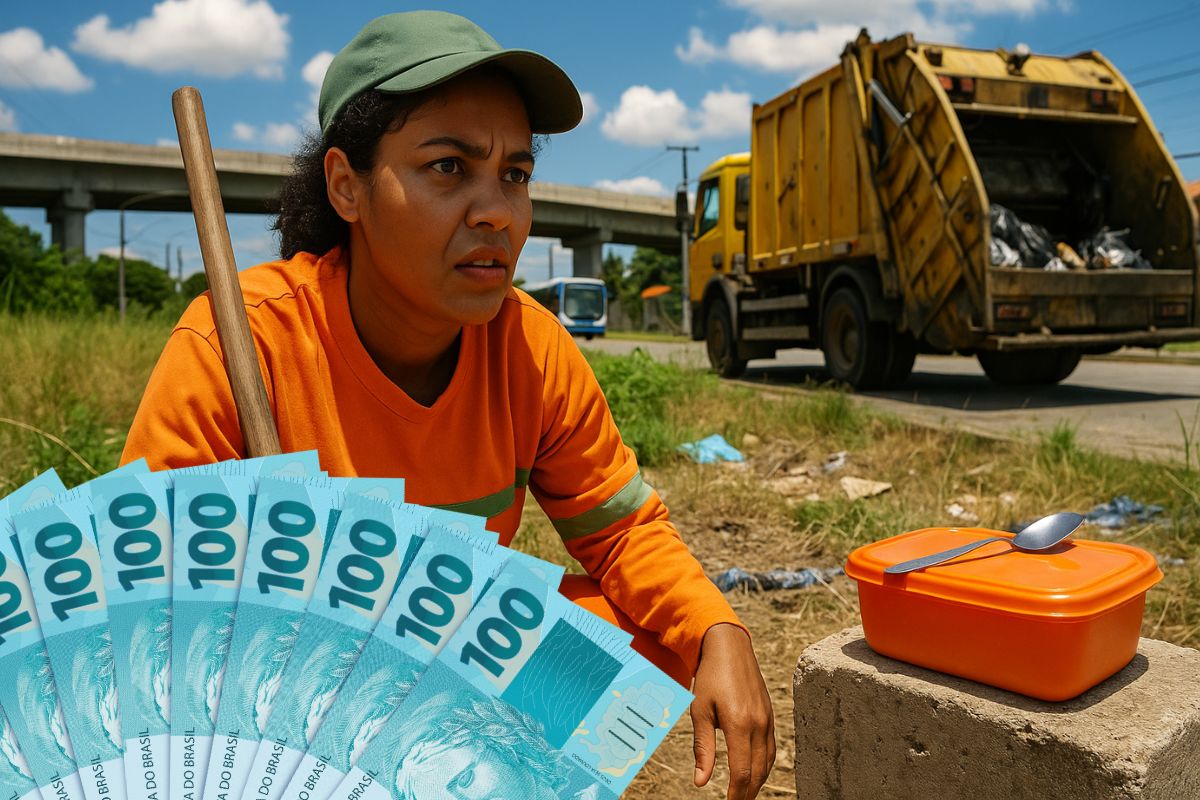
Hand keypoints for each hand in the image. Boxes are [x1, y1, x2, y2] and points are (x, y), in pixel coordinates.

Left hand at [691, 623, 774, 798]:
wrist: (729, 647)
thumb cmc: (710, 677)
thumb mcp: (700, 711)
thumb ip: (703, 748)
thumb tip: (700, 782)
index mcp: (740, 724)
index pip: (743, 772)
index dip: (736, 795)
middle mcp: (759, 724)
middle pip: (758, 771)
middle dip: (747, 793)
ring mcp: (768, 719)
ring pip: (768, 762)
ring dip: (758, 782)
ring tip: (744, 794)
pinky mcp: (770, 714)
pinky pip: (771, 747)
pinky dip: (764, 765)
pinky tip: (755, 771)